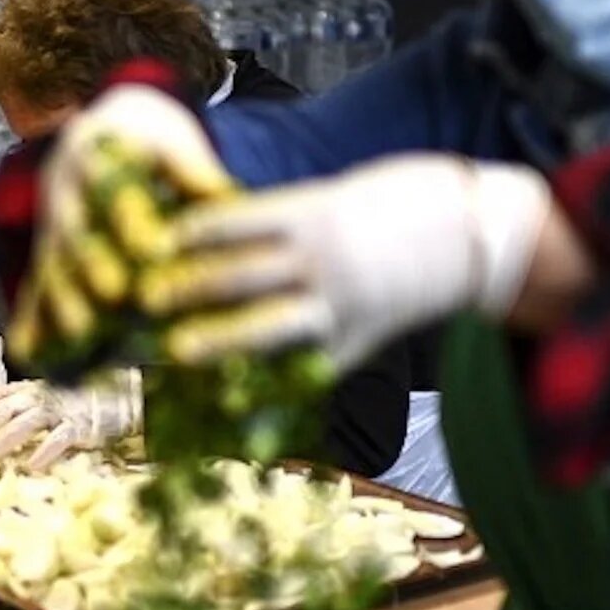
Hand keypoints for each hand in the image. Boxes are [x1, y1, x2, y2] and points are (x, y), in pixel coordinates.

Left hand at [0, 368, 142, 471]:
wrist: (122, 398)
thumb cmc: (80, 402)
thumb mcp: (47, 398)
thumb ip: (20, 403)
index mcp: (37, 389)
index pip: (5, 394)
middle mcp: (47, 396)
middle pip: (12, 406)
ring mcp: (64, 411)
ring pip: (32, 421)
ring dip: (9, 435)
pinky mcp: (82, 427)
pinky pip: (61, 439)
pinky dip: (46, 451)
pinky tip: (31, 465)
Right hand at [13, 85, 234, 356]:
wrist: (97, 131)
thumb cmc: (148, 140)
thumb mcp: (171, 141)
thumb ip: (193, 172)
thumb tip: (228, 200)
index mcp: (96, 156)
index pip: (114, 187)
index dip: (132, 218)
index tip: (156, 249)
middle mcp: (64, 190)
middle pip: (75, 231)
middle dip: (92, 263)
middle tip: (114, 294)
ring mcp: (49, 225)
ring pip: (51, 264)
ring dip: (61, 300)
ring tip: (80, 334)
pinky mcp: (44, 255)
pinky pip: (33, 287)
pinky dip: (31, 322)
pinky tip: (31, 355)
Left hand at [144, 153, 554, 365]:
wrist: (470, 231)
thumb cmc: (393, 202)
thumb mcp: (334, 197)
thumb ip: (282, 220)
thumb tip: (217, 231)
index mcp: (311, 213)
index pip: (234, 222)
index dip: (188, 234)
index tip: (147, 241)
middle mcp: (320, 261)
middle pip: (240, 274)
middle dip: (188, 288)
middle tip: (139, 299)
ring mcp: (339, 305)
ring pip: (269, 326)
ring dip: (219, 341)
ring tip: (176, 354)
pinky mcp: (357, 342)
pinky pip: (307, 372)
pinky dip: (274, 395)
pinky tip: (239, 413)